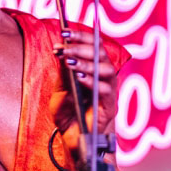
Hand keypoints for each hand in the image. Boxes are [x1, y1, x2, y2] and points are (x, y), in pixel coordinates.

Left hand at [50, 30, 116, 149]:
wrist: (73, 138)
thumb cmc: (69, 111)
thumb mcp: (61, 88)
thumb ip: (63, 71)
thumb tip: (60, 49)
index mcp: (94, 67)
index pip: (92, 45)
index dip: (80, 36)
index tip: (64, 31)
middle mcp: (104, 75)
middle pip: (100, 53)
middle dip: (81, 46)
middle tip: (65, 45)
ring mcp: (109, 90)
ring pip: (105, 69)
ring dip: (86, 62)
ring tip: (70, 61)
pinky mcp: (110, 106)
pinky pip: (105, 89)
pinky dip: (92, 81)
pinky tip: (79, 78)